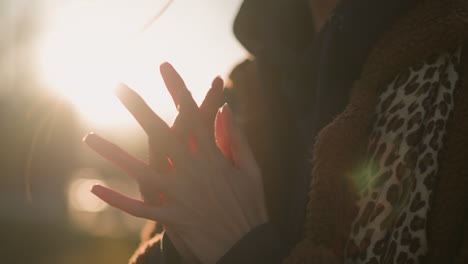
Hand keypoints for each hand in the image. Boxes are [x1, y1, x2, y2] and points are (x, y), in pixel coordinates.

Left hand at [84, 63, 267, 263]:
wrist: (246, 248)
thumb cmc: (250, 207)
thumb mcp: (251, 170)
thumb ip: (237, 139)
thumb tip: (226, 109)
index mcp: (214, 158)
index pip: (193, 116)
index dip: (179, 90)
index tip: (165, 68)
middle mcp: (193, 173)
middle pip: (162, 135)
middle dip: (139, 108)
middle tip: (118, 86)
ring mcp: (179, 196)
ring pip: (141, 171)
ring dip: (114, 153)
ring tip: (89, 136)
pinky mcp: (171, 218)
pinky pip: (139, 209)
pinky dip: (117, 199)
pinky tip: (95, 187)